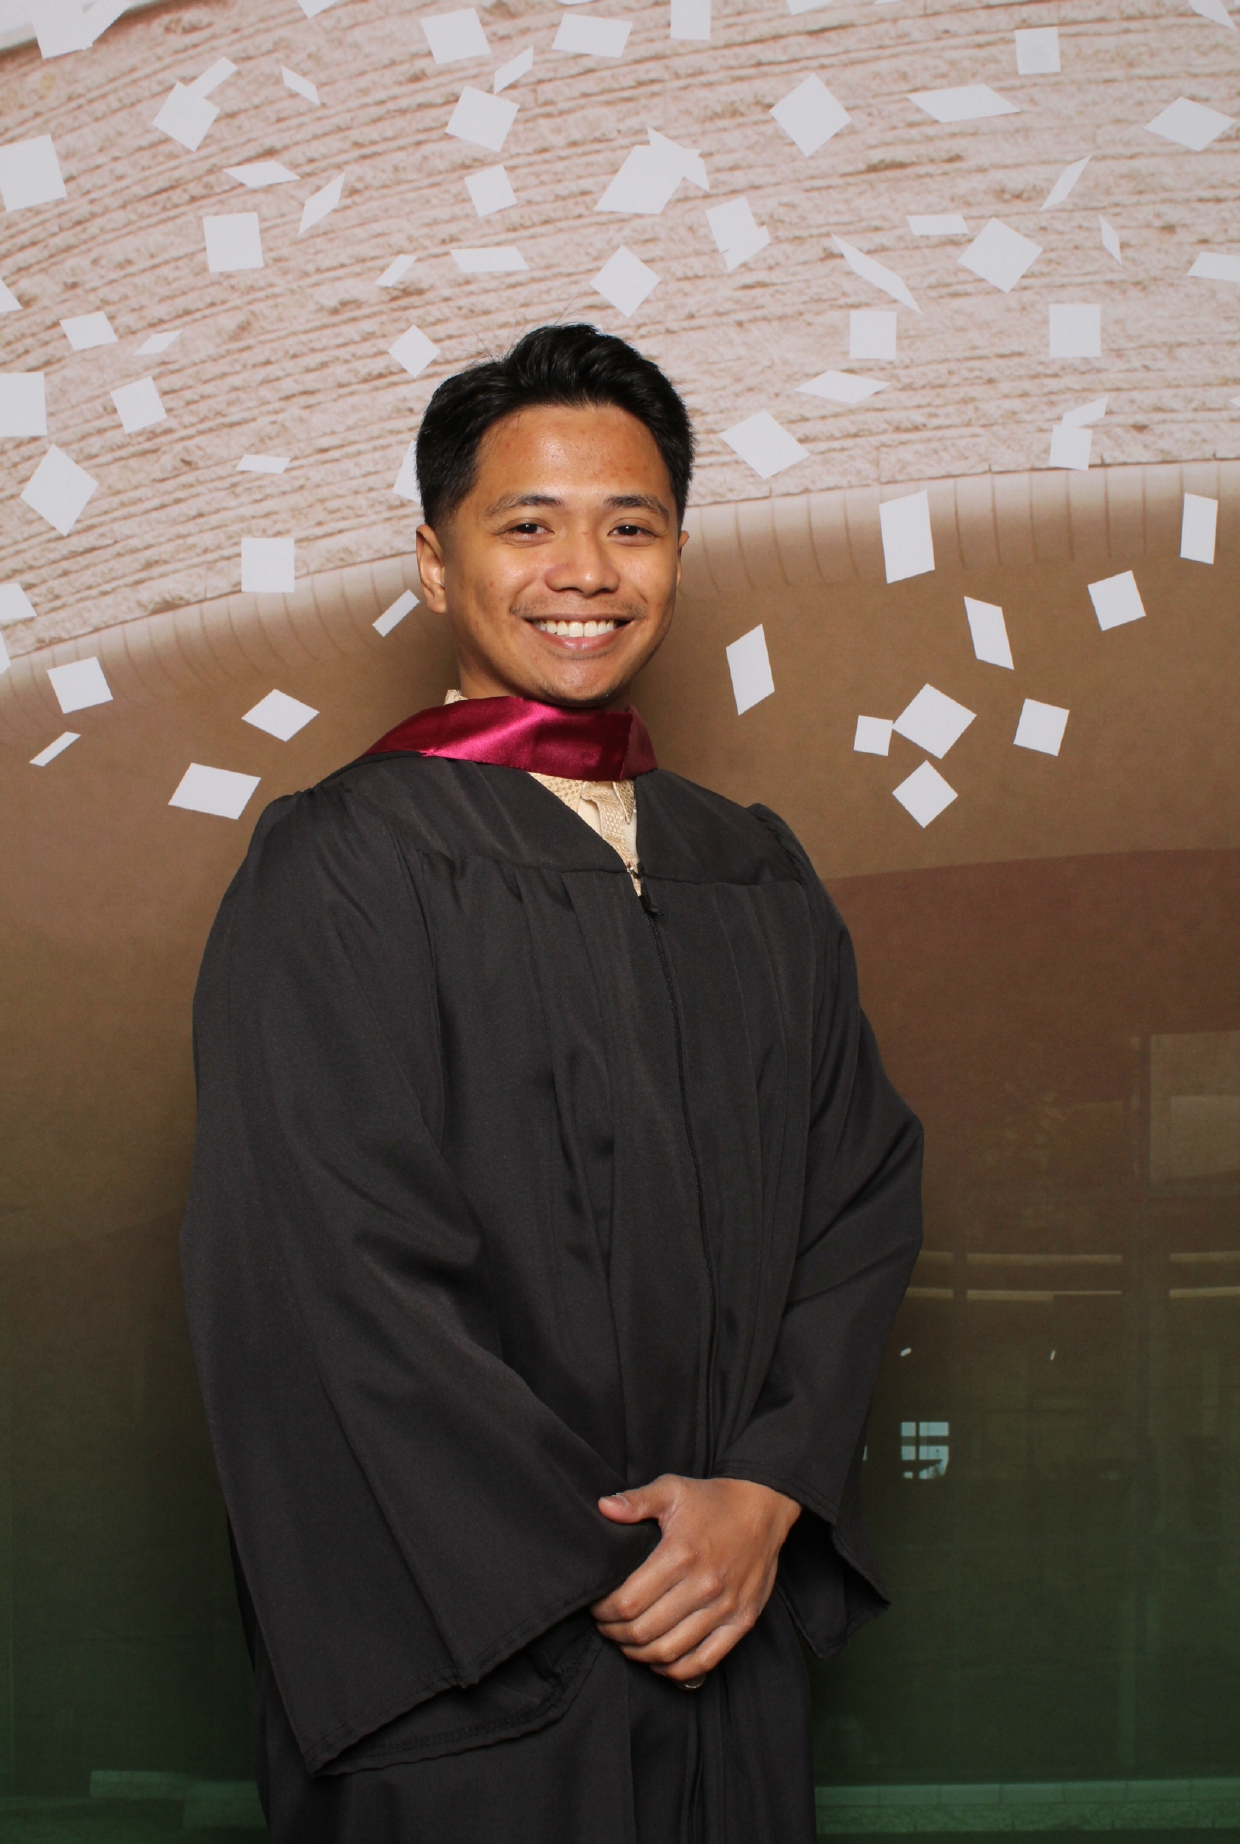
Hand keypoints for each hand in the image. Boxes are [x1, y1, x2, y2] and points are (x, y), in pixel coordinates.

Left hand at [590, 1475, 800, 1683]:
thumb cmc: (713, 1501)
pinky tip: (660, 1660)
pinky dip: (676, 1670)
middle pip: (644, 1631)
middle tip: (605, 1626)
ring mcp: (725, 1608)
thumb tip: (603, 1507)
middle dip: (615, 1633)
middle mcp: (703, 1586)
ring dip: (639, 1654)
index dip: (603, 1610)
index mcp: (681, 1554)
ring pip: (670, 1651)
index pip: (628, 1601)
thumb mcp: (672, 1489)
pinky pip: (704, 1661)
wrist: (763, 1508)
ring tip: (627, 1642)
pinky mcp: (742, 1621)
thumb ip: (636, 1500)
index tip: (595, 1606)